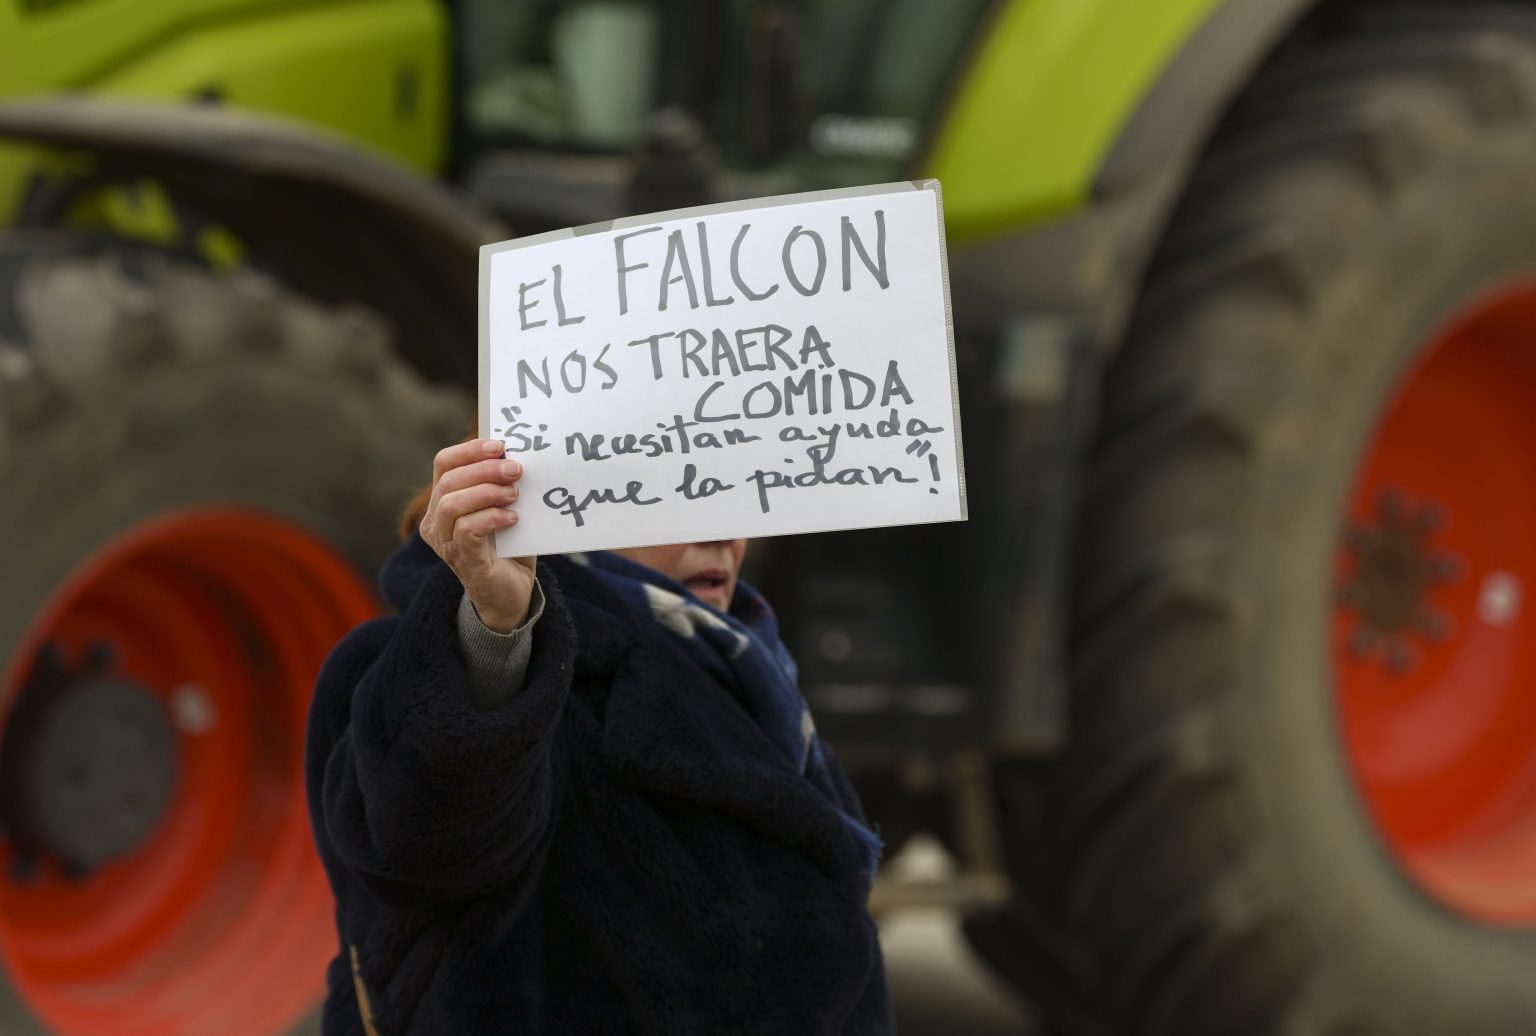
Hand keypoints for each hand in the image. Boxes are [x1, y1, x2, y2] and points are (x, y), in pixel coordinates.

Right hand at [419, 438, 535, 632]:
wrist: (513, 593)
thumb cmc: (509, 546)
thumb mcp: (505, 507)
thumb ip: (504, 484)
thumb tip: (517, 454)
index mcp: (442, 503)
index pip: (443, 464)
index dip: (469, 450)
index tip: (499, 445)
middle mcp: (436, 522)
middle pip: (448, 481)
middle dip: (484, 469)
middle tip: (515, 469)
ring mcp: (446, 543)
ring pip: (452, 504)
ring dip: (487, 492)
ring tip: (514, 495)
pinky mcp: (463, 560)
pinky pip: (467, 529)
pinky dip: (491, 517)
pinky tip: (513, 518)